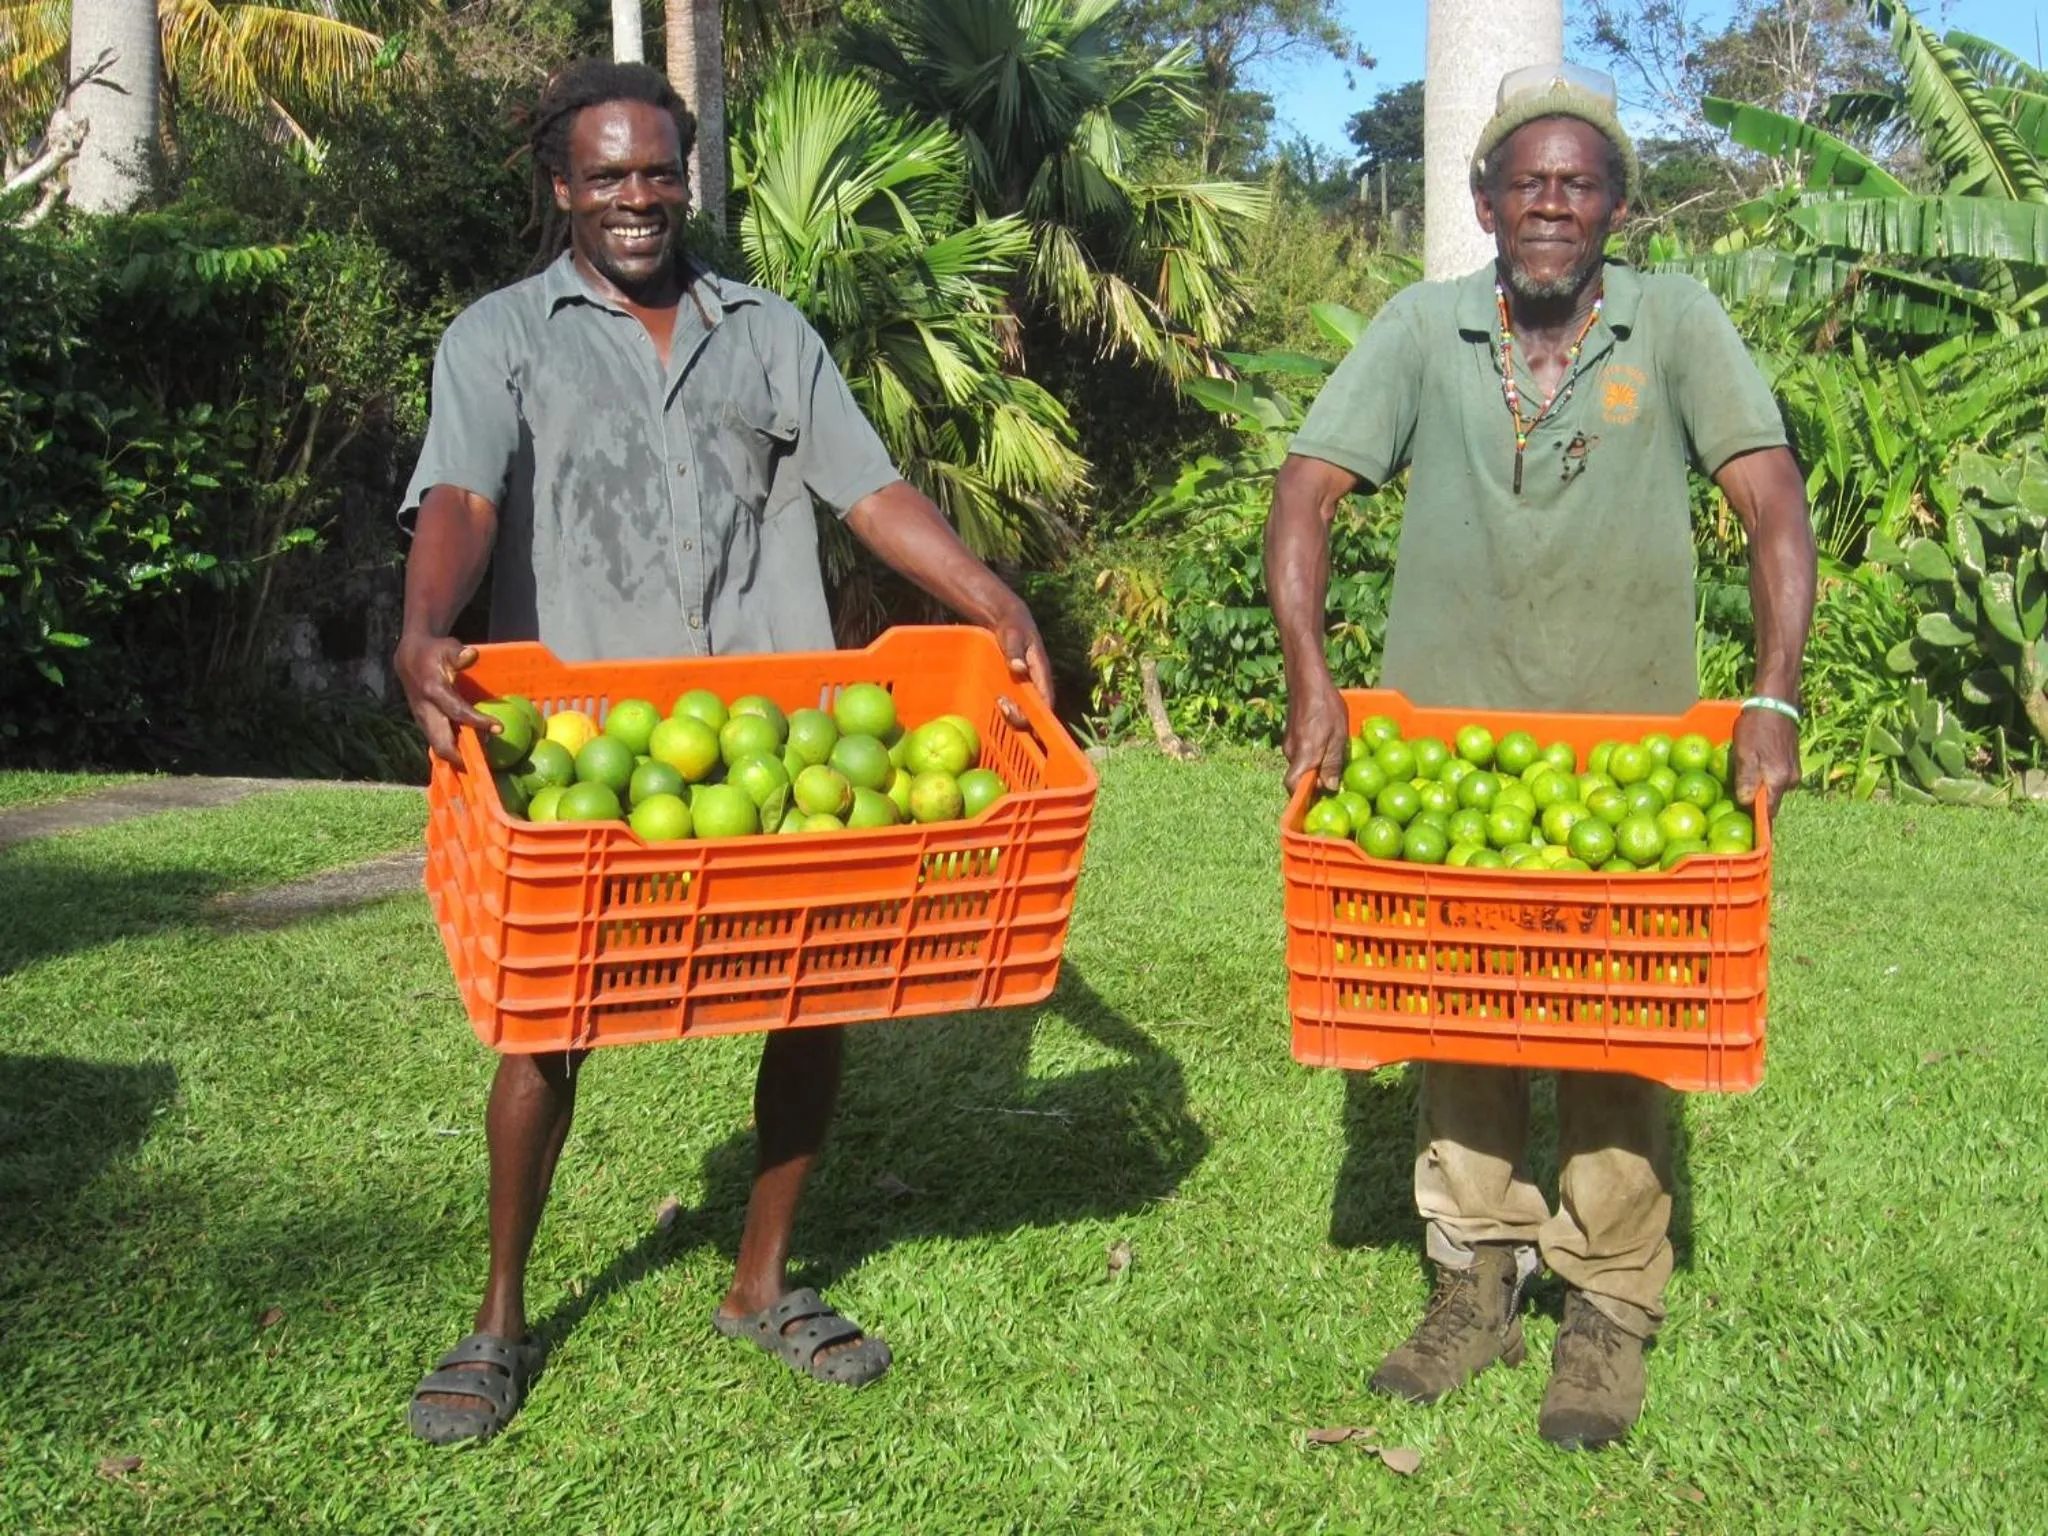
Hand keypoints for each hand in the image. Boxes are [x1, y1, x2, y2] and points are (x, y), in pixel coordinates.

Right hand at [395, 631, 490, 766]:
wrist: (408, 659)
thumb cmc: (433, 653)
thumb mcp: (446, 647)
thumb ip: (459, 653)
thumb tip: (472, 654)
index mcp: (433, 692)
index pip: (457, 712)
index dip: (477, 722)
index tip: (498, 729)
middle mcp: (426, 712)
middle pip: (442, 744)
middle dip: (463, 757)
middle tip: (487, 762)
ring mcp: (423, 721)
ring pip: (439, 748)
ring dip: (460, 757)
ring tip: (484, 760)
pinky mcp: (424, 726)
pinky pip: (439, 743)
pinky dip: (455, 750)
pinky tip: (473, 752)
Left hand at [991, 598, 1054, 727]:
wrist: (1008, 620)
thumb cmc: (1013, 627)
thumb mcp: (1013, 636)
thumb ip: (1014, 652)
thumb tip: (1018, 668)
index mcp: (1042, 674)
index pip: (1046, 704)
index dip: (1033, 716)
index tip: (1010, 709)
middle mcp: (1039, 685)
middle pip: (1037, 714)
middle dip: (1019, 717)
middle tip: (1000, 702)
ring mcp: (1030, 687)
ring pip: (1028, 712)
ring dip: (1012, 714)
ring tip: (997, 700)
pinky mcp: (1021, 687)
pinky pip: (1019, 705)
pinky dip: (1008, 709)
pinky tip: (995, 701)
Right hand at [1284, 673, 1348, 793]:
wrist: (1308, 680)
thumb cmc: (1325, 707)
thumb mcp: (1338, 737)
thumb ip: (1332, 764)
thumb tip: (1330, 788)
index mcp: (1302, 756)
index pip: (1293, 787)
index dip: (1303, 798)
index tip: (1318, 802)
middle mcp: (1291, 753)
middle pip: (1299, 777)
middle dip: (1315, 784)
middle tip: (1335, 784)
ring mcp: (1289, 743)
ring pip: (1301, 764)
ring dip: (1315, 768)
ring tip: (1335, 762)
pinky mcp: (1291, 735)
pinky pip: (1301, 753)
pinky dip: (1312, 756)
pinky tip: (1327, 747)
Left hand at [1731, 707, 1799, 816]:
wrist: (1775, 703)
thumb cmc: (1757, 727)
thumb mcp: (1744, 753)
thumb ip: (1746, 780)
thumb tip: (1744, 803)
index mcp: (1780, 781)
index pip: (1769, 812)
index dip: (1755, 819)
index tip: (1741, 824)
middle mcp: (1791, 781)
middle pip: (1771, 801)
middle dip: (1754, 803)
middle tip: (1734, 800)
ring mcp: (1794, 771)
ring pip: (1773, 788)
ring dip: (1758, 788)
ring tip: (1739, 782)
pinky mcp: (1792, 762)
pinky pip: (1776, 777)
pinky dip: (1764, 777)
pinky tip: (1751, 769)